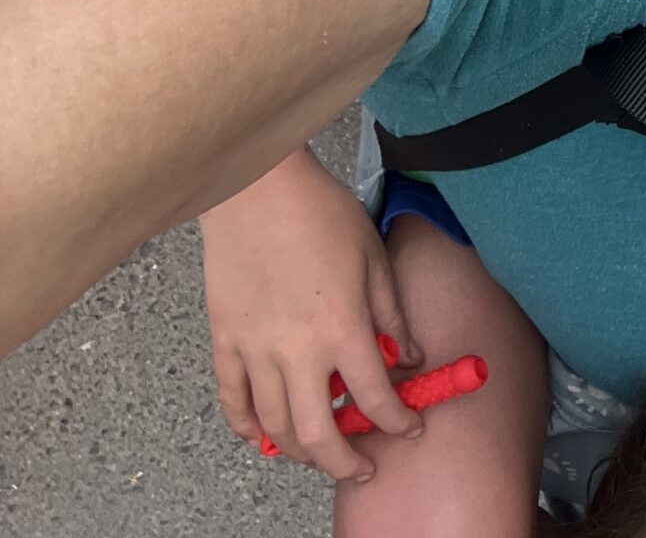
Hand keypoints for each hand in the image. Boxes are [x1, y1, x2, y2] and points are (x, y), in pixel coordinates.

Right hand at [200, 148, 419, 480]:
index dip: (397, 422)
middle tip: (360, 466)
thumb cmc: (321, 214)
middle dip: (343, 460)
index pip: (375, 397)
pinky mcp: (225, 341)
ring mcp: (255, 350)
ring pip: (274, 426)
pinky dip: (246, 427)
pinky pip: (232, 400)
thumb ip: (392, 314)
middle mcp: (297, 350)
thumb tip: (410, 355)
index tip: (409, 428)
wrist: (258, 190)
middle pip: (318, 432)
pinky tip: (262, 437)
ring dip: (298, 450)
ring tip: (320, 452)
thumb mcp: (375, 259)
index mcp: (343, 328)